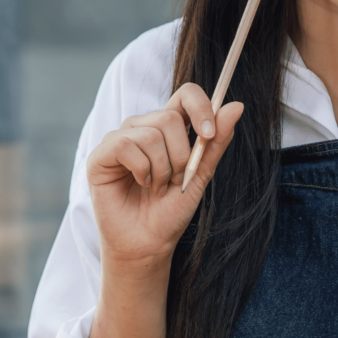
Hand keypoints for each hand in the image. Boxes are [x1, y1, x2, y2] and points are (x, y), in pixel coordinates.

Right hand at [88, 83, 244, 271]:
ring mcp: (119, 139)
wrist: (149, 242)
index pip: (185, 94)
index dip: (200, 107)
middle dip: (180, 156)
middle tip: (174, 180)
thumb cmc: (171, 210)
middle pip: (169, 118)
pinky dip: (141, 170)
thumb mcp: (201, 174)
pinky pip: (126, 145)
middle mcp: (142, 127)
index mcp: (167, 128)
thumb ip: (216, 141)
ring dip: (161, 169)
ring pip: (150, 134)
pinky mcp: (100, 155)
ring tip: (155, 187)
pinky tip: (139, 184)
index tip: (209, 134)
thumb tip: (236, 106)